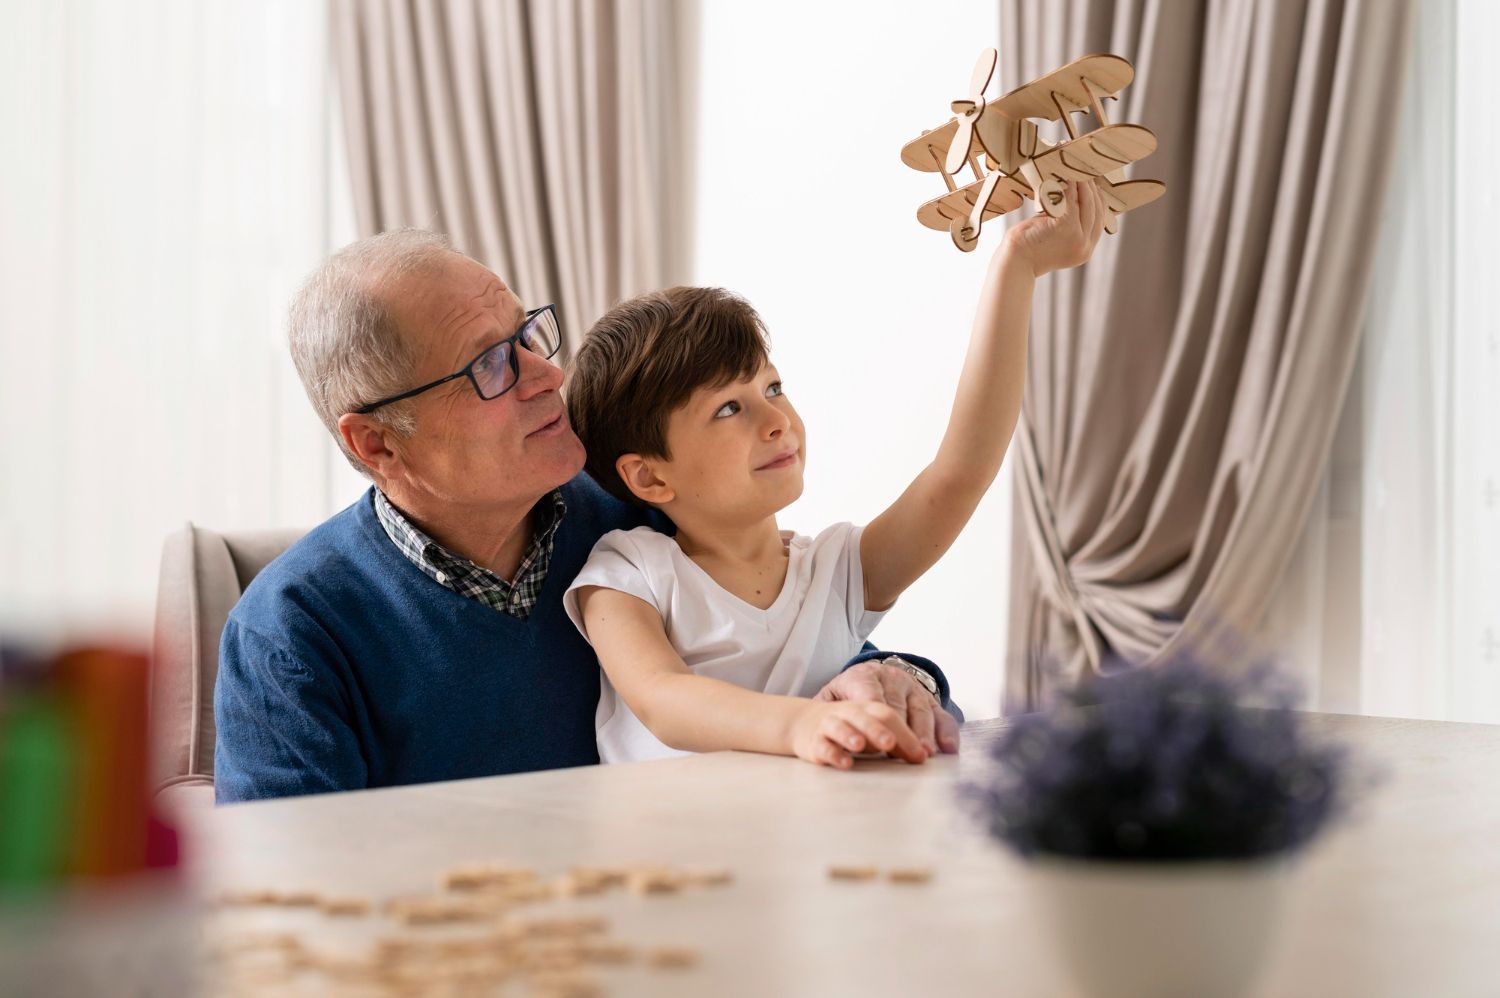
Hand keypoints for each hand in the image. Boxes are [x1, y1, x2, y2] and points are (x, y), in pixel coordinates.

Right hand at [789, 700, 927, 768]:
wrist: (806, 721)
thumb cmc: (851, 725)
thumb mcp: (874, 724)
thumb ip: (898, 738)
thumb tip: (923, 756)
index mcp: (869, 707)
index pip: (889, 715)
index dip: (906, 733)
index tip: (921, 754)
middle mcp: (851, 712)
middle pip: (866, 718)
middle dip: (879, 731)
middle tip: (891, 744)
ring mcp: (831, 725)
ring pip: (841, 727)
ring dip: (851, 735)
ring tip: (860, 745)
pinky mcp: (814, 741)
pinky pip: (823, 746)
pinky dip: (833, 753)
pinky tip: (845, 762)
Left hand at [813, 661, 959, 756]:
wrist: (873, 674)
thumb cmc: (849, 693)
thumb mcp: (832, 695)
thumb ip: (825, 709)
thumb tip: (817, 729)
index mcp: (863, 676)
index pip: (869, 697)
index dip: (872, 719)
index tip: (874, 741)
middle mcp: (891, 678)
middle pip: (897, 706)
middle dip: (898, 730)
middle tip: (898, 752)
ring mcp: (913, 688)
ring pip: (920, 710)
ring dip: (923, 733)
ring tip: (923, 753)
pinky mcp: (929, 699)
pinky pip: (941, 714)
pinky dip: (946, 732)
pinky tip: (948, 749)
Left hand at [1002, 178, 1106, 278]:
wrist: (1015, 263)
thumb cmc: (1029, 249)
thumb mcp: (1056, 239)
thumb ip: (1069, 224)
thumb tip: (1075, 197)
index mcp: (1084, 251)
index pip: (1100, 221)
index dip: (1099, 201)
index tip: (1095, 187)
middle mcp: (1085, 246)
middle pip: (1096, 211)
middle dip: (1093, 190)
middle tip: (1087, 174)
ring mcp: (1077, 237)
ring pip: (1087, 204)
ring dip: (1084, 185)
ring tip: (1078, 171)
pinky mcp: (1066, 226)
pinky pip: (1072, 200)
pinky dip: (1071, 186)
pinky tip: (1067, 176)